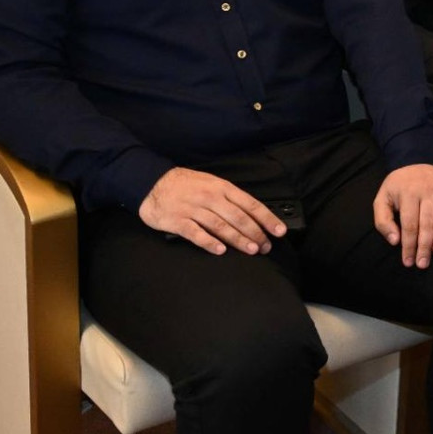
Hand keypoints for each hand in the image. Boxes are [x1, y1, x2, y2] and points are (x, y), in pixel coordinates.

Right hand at [138, 166, 285, 255]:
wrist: (152, 183)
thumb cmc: (187, 185)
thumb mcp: (212, 184)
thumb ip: (230, 198)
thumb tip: (254, 215)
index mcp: (222, 188)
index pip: (251, 204)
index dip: (267, 219)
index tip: (279, 231)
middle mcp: (210, 198)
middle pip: (239, 217)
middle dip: (255, 233)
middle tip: (266, 247)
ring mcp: (194, 209)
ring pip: (221, 226)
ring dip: (238, 239)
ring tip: (252, 250)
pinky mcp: (177, 221)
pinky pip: (196, 233)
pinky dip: (209, 242)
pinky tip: (220, 250)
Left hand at [373, 163, 432, 268]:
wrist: (413, 158)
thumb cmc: (398, 185)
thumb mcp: (381, 199)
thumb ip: (383, 221)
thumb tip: (395, 241)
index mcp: (408, 193)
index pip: (410, 225)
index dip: (409, 245)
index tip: (409, 261)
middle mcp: (426, 189)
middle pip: (427, 223)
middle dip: (425, 246)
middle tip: (423, 263)